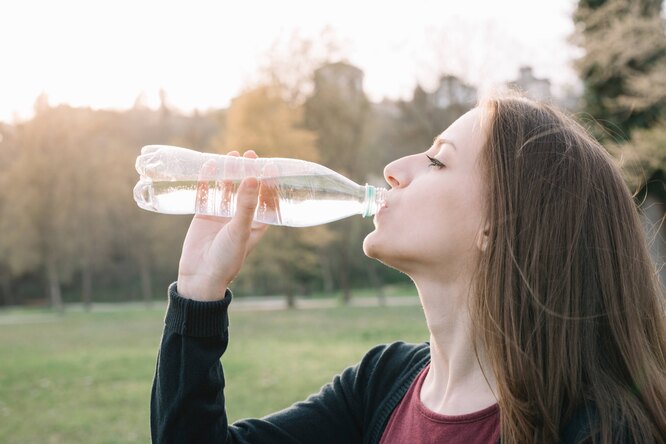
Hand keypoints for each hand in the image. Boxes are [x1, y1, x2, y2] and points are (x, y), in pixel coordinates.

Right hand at [177, 150, 268, 300]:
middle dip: (248, 171)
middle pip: (246, 189)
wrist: (200, 276)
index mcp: (257, 224)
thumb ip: (245, 204)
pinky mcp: (204, 215)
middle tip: (250, 153)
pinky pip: (207, 194)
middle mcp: (241, 218)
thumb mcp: (240, 230)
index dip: (269, 181)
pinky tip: (209, 166)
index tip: (270, 164)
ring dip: (229, 172)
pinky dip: (207, 180)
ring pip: (227, 188)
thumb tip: (253, 177)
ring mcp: (222, 215)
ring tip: (232, 154)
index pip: (266, 198)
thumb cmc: (227, 258)